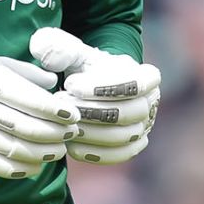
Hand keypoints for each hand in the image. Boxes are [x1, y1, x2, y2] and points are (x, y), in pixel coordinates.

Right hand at [0, 53, 80, 178]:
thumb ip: (23, 72)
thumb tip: (52, 82)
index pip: (27, 99)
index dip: (53, 110)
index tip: (72, 115)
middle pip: (23, 126)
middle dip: (53, 133)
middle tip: (70, 134)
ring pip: (13, 149)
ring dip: (41, 153)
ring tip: (57, 151)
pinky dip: (20, 170)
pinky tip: (36, 167)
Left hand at [29, 27, 160, 164]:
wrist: (86, 90)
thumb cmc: (81, 67)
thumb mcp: (70, 51)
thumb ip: (58, 48)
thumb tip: (52, 60)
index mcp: (145, 76)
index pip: (135, 83)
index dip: (103, 86)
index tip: (69, 84)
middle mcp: (150, 103)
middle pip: (129, 112)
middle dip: (92, 110)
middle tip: (62, 105)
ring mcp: (143, 127)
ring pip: (123, 136)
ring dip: (90, 131)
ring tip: (63, 122)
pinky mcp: (130, 147)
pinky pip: (117, 155)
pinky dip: (93, 152)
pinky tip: (70, 145)